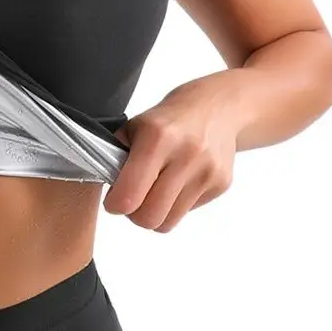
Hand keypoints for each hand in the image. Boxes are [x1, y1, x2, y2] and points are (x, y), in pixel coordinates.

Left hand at [103, 73, 241, 232]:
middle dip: (134, 215)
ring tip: (152, 194)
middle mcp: (186, 154)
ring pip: (168, 222)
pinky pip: (186, 213)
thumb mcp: (134, 128)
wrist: (216, 108)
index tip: (113, 199)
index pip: (129, 196)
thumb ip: (117, 158)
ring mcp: (207, 171)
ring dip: (155, 214)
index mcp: (157, 137)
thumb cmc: (167, 120)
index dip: (115, 204)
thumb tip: (109, 190)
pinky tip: (175, 184)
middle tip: (132, 200)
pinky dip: (175, 206)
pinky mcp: (222, 183)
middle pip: (150, 217)